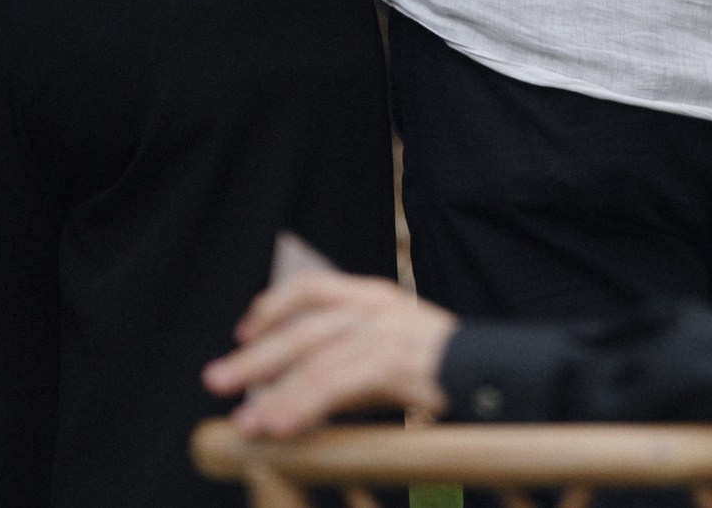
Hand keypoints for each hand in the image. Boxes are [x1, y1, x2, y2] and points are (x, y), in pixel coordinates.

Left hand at [203, 268, 456, 439]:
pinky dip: (304, 406)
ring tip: (248, 422)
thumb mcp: (390, 347)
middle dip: (253, 357)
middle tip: (216, 379)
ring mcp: (387, 331)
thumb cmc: (441, 366)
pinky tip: (284, 426)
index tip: (243, 330)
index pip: (313, 286)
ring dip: (274, 394)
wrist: (495, 371)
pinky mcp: (395, 361)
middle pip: (302, 329)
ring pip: (314, 361)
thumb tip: (289, 389)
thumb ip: (345, 359)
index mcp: (375, 295)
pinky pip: (336, 385)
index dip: (272, 306)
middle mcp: (377, 306)